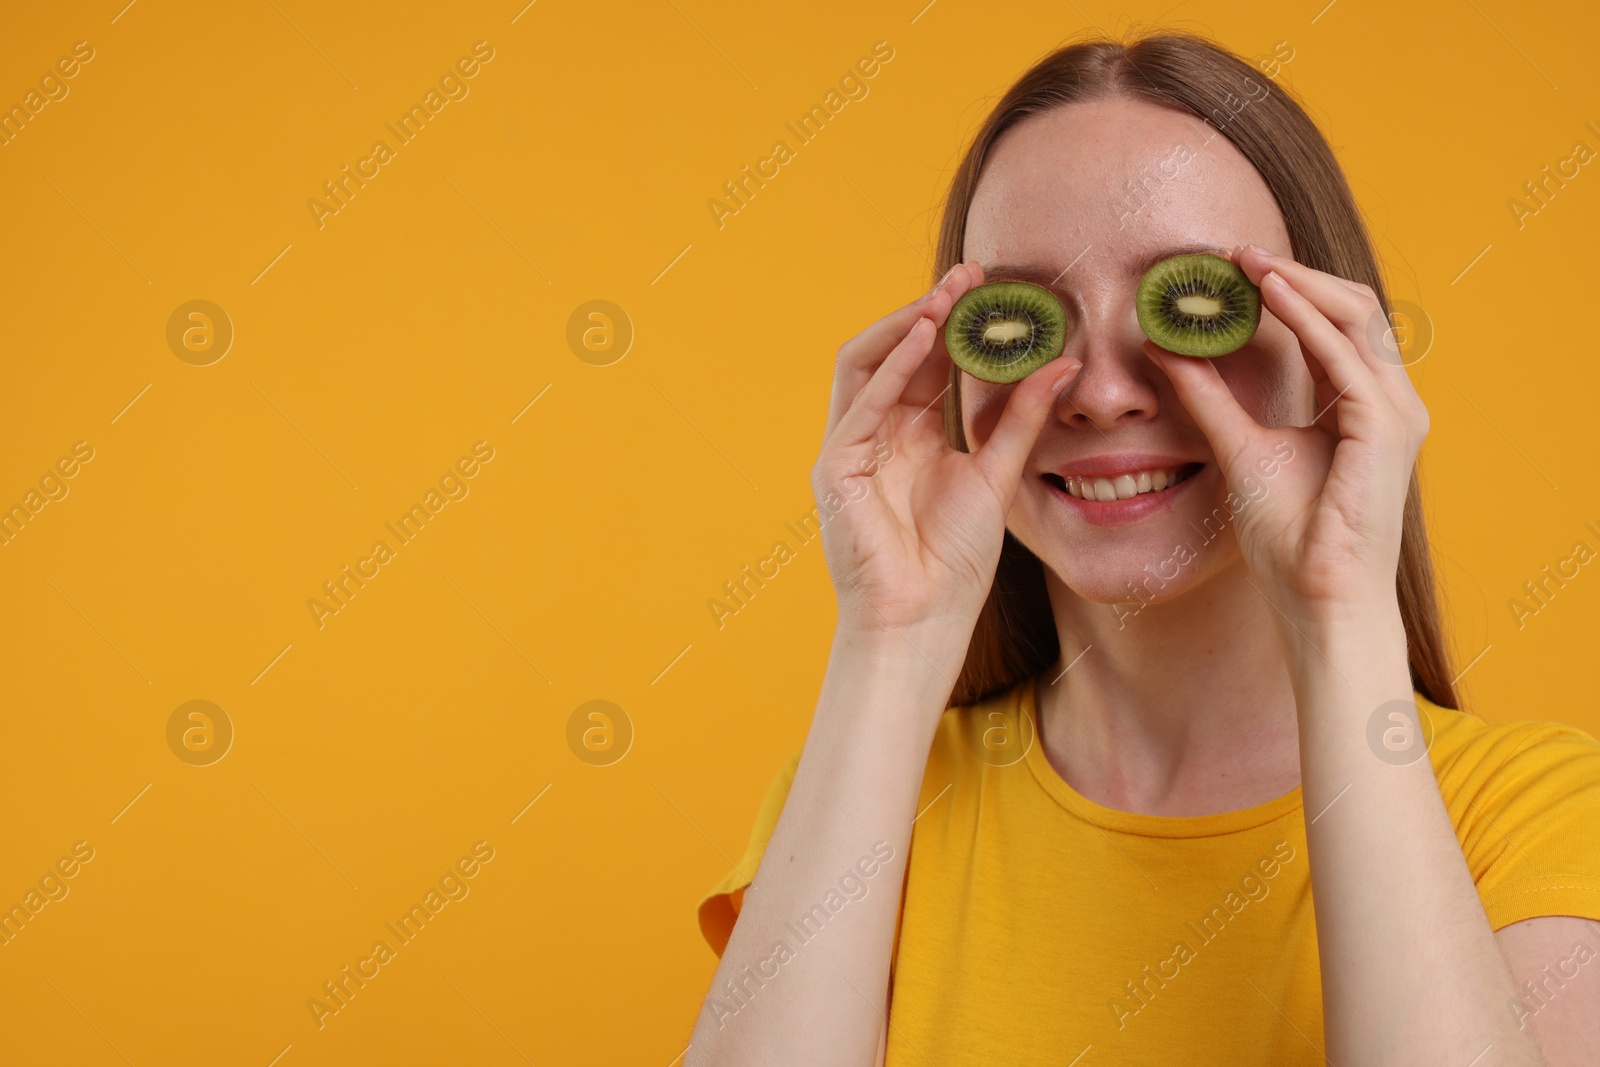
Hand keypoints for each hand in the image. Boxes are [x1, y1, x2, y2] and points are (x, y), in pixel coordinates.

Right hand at [813, 263, 1080, 649]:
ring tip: (946, 297)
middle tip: (970, 276)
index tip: (990, 286)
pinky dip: (893, 365)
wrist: (923, 620)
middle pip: (894, 353)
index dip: (955, 323)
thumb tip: (1064, 363)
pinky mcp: (836, 467)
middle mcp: (875, 434)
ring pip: (865, 364)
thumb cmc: (953, 562)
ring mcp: (850, 449)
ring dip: (905, 325)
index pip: (925, 363)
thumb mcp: (998, 475)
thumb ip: (1022, 420)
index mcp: (909, 436)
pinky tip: (925, 337)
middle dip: (930, 310)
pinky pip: (862, 402)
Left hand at [1141, 245, 1428, 624]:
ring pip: (1354, 317)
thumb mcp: (1238, 448)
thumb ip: (1209, 397)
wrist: (1316, 595)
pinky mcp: (1386, 426)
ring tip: (1247, 262)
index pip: (1330, 326)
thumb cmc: (1289, 537)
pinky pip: (1346, 355)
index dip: (1285, 290)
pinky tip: (1269, 297)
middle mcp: (1387, 400)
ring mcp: (1395, 411)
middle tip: (1236, 253)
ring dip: (1299, 284)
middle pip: (1351, 309)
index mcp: (1360, 404)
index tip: (1230, 268)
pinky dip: (1307, 319)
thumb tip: (1168, 349)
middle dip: (1294, 274)